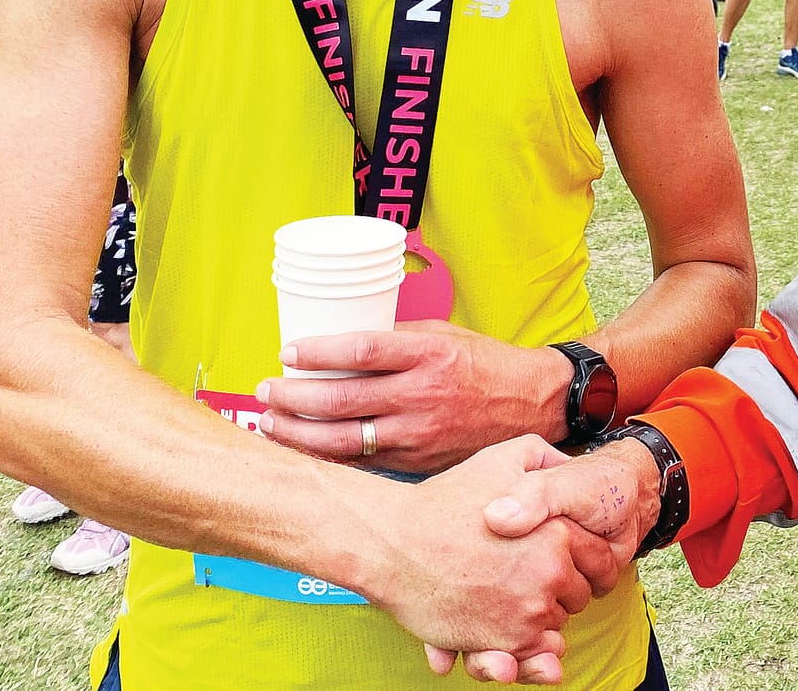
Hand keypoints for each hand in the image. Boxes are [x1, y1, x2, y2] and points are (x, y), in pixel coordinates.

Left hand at [258, 321, 568, 473]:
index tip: (288, 352)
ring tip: (270, 424)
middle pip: (340, 400)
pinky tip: (305, 450)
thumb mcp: (444, 334)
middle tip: (266, 390)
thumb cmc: (484, 364)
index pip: (360, 350)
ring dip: (298, 433)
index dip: (317, 352)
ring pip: (343, 439)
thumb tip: (343, 341)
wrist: (531, 405)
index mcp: (428, 354)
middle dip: (292, 397)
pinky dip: (328, 457)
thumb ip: (398, 339)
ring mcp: (419, 434)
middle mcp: (421, 395)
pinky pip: (363, 461)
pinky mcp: (418, 462)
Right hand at [353, 436, 621, 684]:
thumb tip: (567, 466)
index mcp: (557, 533)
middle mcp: (548, 575)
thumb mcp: (503, 458)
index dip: (578, 556)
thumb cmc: (446, 499)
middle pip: (577, 596)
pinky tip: (496, 616)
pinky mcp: (501, 643)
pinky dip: (518, 644)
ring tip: (506, 594)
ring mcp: (526, 614)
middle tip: (526, 574)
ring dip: (537, 617)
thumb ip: (544, 459)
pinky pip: (527, 654)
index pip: (597, 558)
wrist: (393, 543)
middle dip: (559, 589)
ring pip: (553, 627)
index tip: (556, 553)